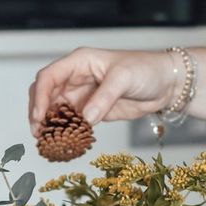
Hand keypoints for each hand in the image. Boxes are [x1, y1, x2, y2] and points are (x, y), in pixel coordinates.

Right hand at [28, 48, 175, 135]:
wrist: (166, 84)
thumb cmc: (146, 70)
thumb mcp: (124, 78)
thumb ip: (104, 98)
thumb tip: (85, 119)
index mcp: (79, 62)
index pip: (49, 77)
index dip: (40, 96)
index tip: (39, 116)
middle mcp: (76, 77)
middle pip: (46, 94)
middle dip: (39, 113)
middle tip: (39, 134)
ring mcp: (82, 95)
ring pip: (55, 110)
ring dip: (49, 125)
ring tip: (47, 142)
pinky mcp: (91, 111)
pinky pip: (71, 122)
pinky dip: (65, 133)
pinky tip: (63, 144)